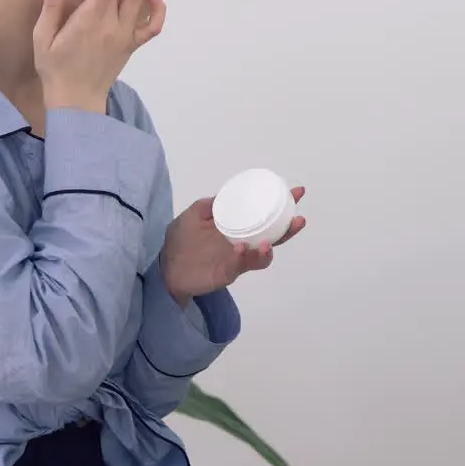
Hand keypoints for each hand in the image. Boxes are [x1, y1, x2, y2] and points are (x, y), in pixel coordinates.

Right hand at [34, 0, 165, 113]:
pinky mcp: (132, 46)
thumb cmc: (54, 67)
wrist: (76, 101)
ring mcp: (127, 35)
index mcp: (91, 19)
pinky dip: (158, 9)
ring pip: (143, 0)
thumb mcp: (42, 35)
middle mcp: (114, 24)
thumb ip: (53, 3)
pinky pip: (152, 27)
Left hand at [160, 187, 306, 305]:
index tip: (296, 192)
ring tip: (268, 243)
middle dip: (288, 228)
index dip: (282, 204)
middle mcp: (244, 243)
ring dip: (268, 249)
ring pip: (262, 256)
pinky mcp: (226, 273)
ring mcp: (237, 259)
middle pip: (274, 237)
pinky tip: (240, 248)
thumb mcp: (195, 214)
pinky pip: (238, 266)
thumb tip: (228, 193)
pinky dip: (242, 257)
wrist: (166, 266)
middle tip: (298, 219)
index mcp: (239, 227)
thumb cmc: (181, 240)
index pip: (265, 215)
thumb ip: (212, 204)